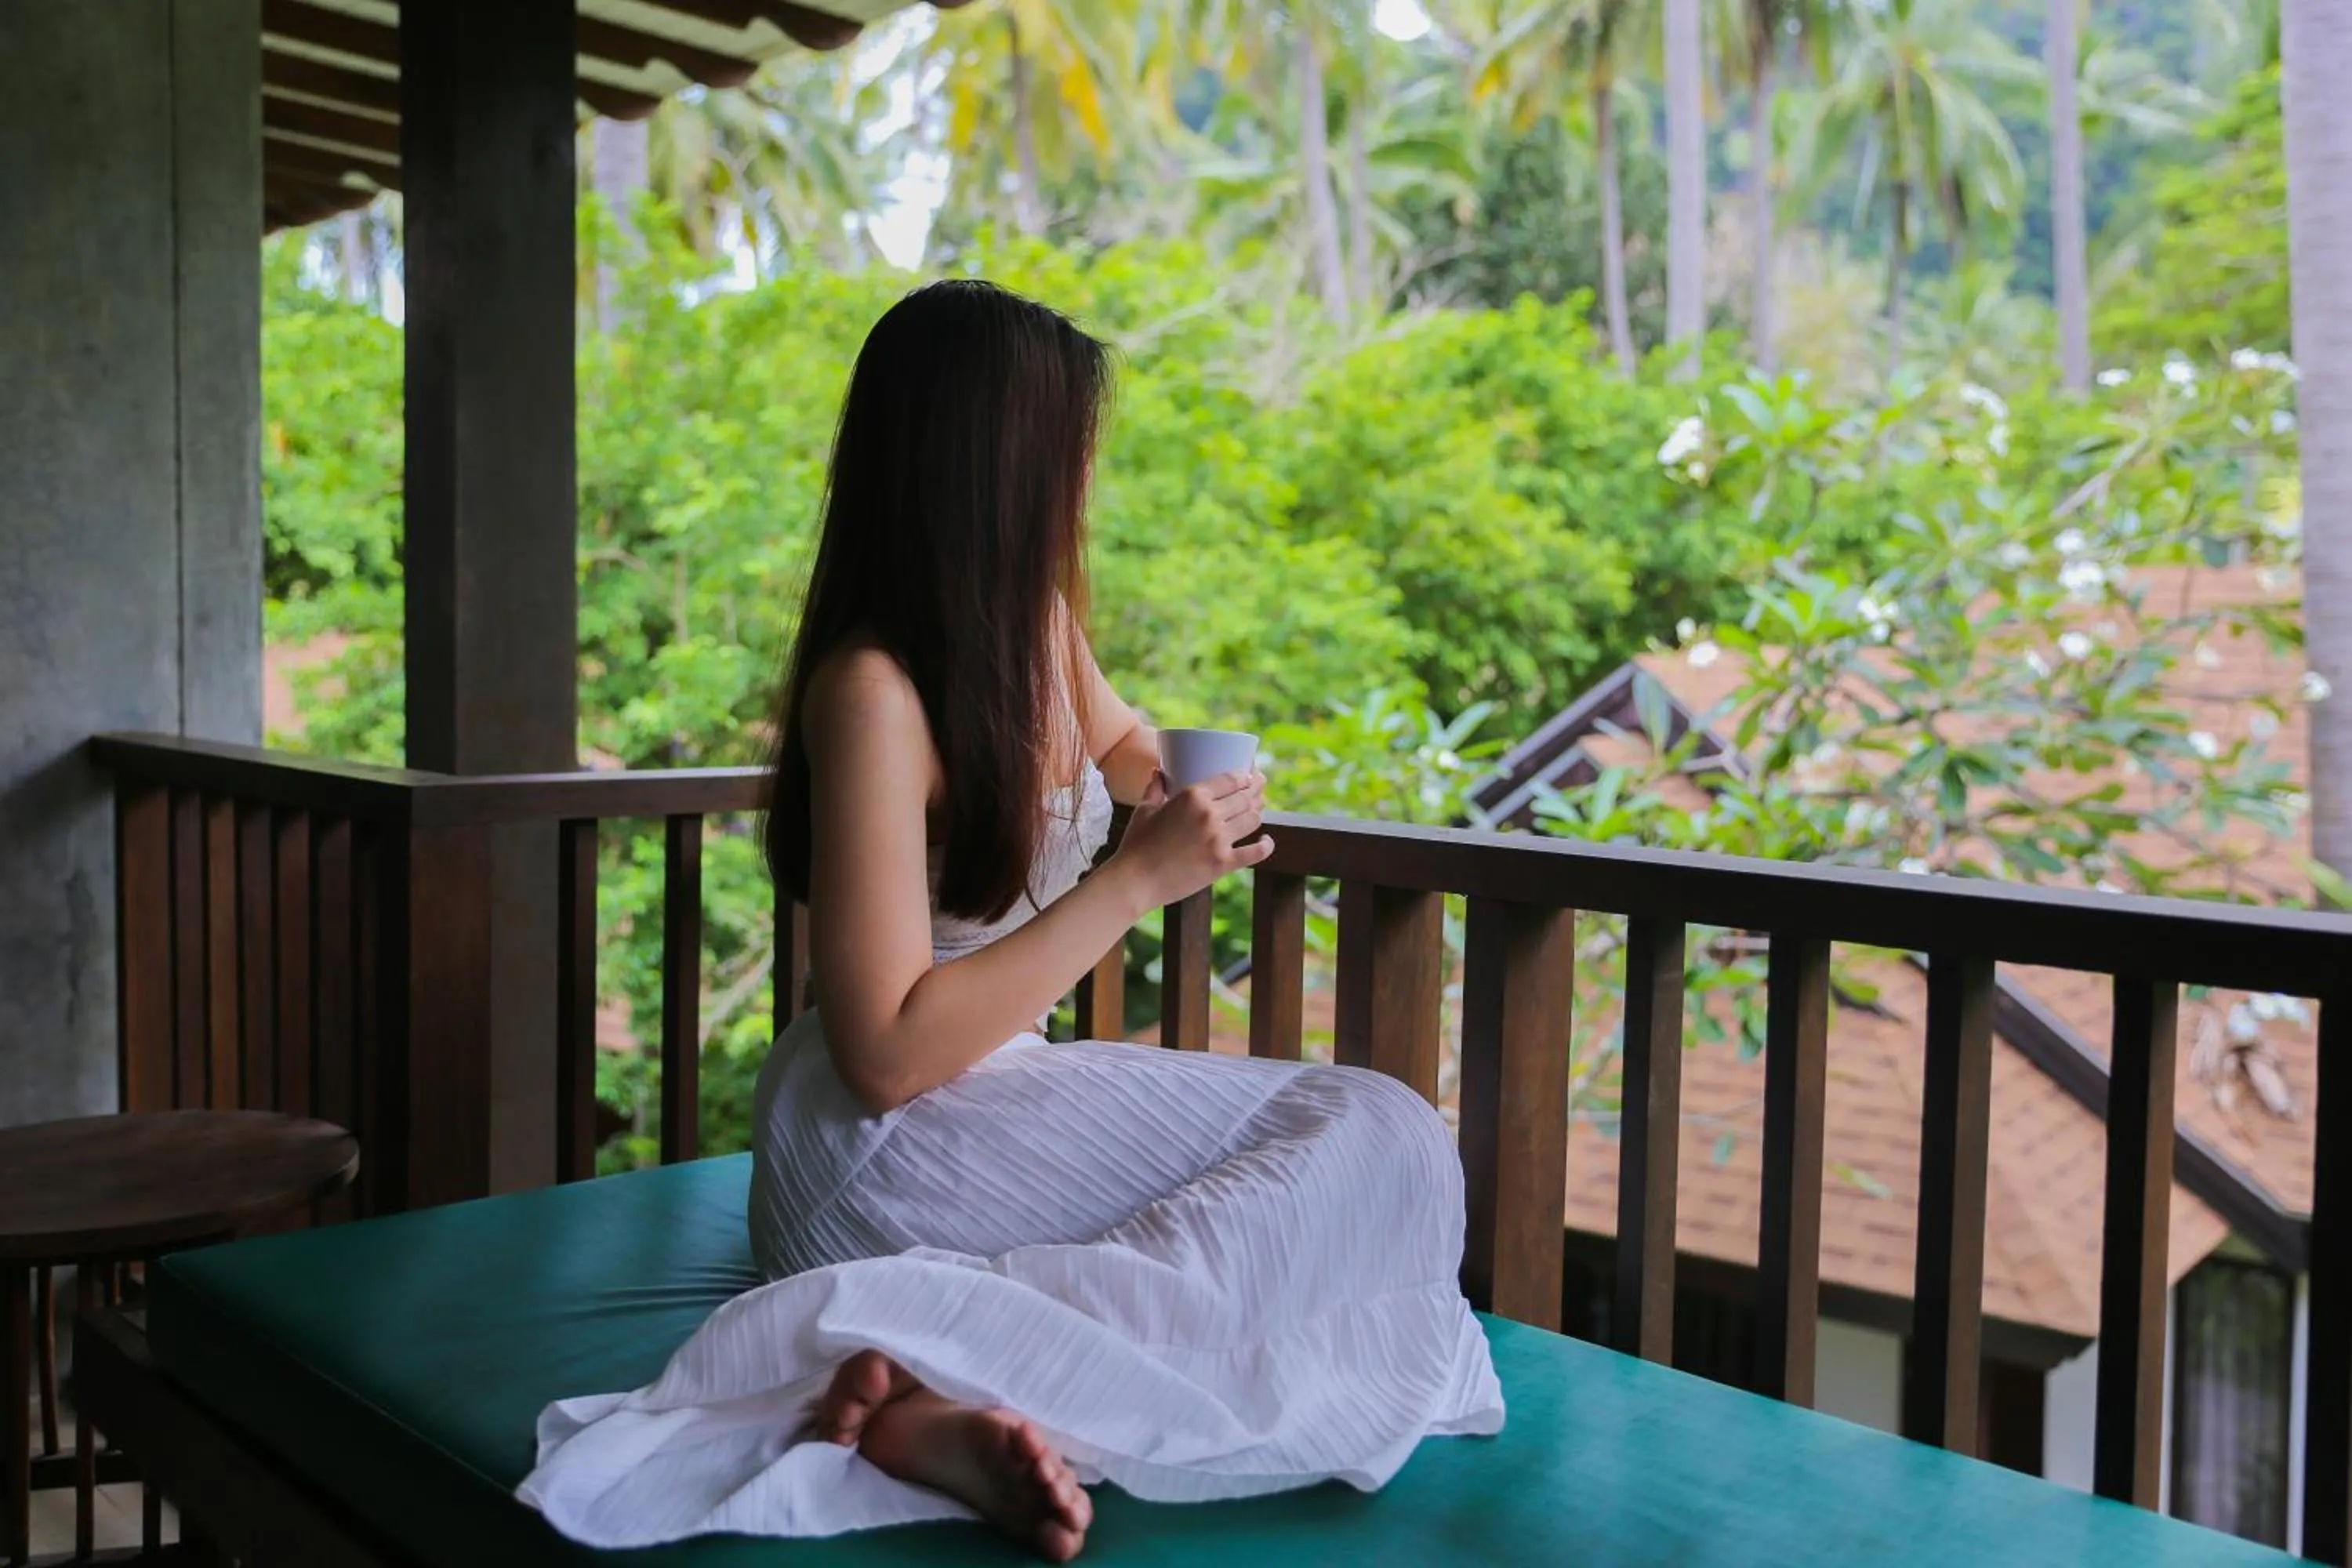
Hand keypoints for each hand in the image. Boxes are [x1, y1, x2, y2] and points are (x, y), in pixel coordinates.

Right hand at [1113, 769, 1272, 905]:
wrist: (1135, 880)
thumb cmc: (1136, 844)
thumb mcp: (1145, 809)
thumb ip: (1155, 788)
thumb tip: (1159, 772)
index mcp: (1193, 796)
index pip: (1231, 778)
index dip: (1245, 775)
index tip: (1249, 775)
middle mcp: (1210, 814)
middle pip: (1245, 797)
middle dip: (1256, 789)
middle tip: (1260, 788)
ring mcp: (1219, 840)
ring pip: (1252, 820)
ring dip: (1258, 813)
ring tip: (1259, 809)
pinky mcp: (1223, 863)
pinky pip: (1255, 852)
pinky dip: (1265, 846)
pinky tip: (1267, 841)